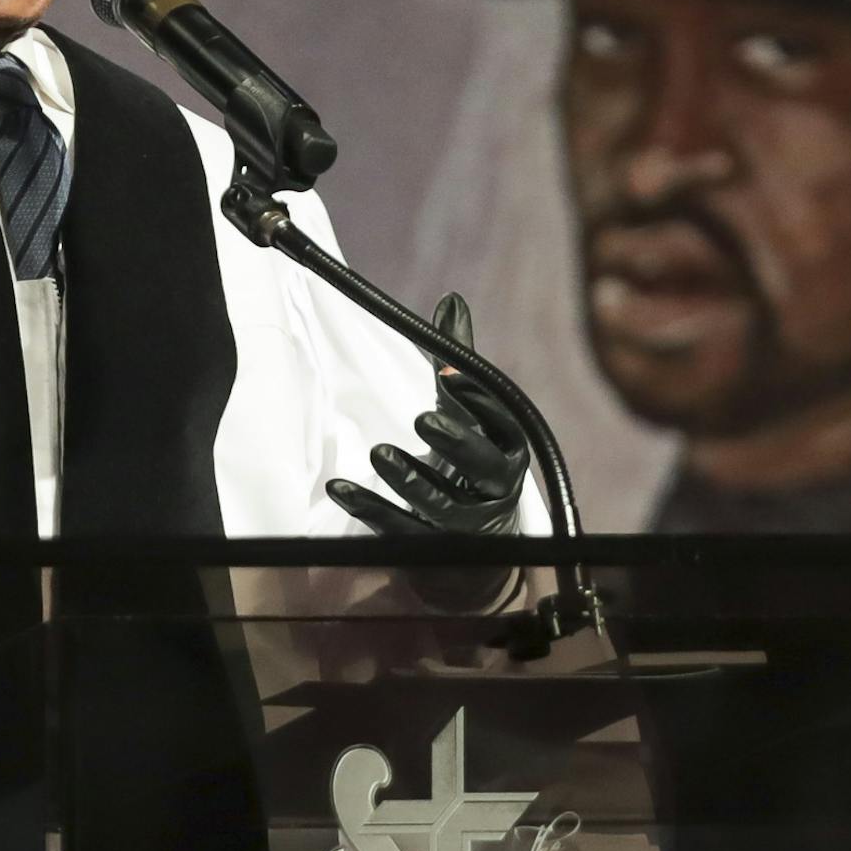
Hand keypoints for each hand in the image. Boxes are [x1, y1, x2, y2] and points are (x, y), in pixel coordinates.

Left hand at [327, 292, 529, 539]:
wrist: (482, 544)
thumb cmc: (471, 462)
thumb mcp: (470, 414)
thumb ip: (459, 361)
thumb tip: (451, 300)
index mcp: (509, 451)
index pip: (501, 422)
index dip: (477, 400)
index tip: (448, 374)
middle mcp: (495, 489)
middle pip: (483, 467)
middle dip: (457, 442)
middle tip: (423, 419)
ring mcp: (466, 525)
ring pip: (442, 504)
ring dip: (411, 479)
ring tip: (380, 453)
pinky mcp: (432, 550)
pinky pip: (401, 531)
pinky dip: (371, 509)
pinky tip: (341, 488)